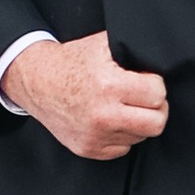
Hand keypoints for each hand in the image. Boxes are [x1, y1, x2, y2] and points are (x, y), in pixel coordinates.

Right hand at [2, 32, 166, 160]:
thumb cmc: (70, 62)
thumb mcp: (101, 45)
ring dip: (138, 122)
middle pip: (156, 123)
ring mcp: (95, 136)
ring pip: (141, 136)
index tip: (146, 81)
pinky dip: (121, 134)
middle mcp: (102, 115)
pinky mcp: (89, 149)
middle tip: (145, 98)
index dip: (155, 84)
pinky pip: (123, 148)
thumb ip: (131, 50)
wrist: (37, 82)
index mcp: (108, 86)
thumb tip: (157, 55)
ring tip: (123, 106)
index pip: (157, 94)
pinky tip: (110, 119)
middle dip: (155, 108)